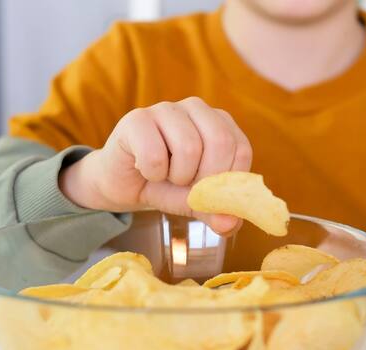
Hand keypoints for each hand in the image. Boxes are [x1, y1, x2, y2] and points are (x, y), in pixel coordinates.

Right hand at [59, 97, 252, 233]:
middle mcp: (197, 109)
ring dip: (177, 176)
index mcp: (220, 123)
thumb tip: (229, 224)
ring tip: (166, 175)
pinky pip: (155, 154)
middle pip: (220, 142)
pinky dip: (152, 173)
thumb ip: (217, 211)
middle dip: (205, 178)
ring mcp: (166, 109)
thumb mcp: (198, 203)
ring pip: (189, 147)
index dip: (227, 180)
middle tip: (187, 186)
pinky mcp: (137, 118)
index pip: (241, 149)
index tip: (209, 192)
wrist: (124, 186)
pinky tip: (146, 169)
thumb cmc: (166, 186)